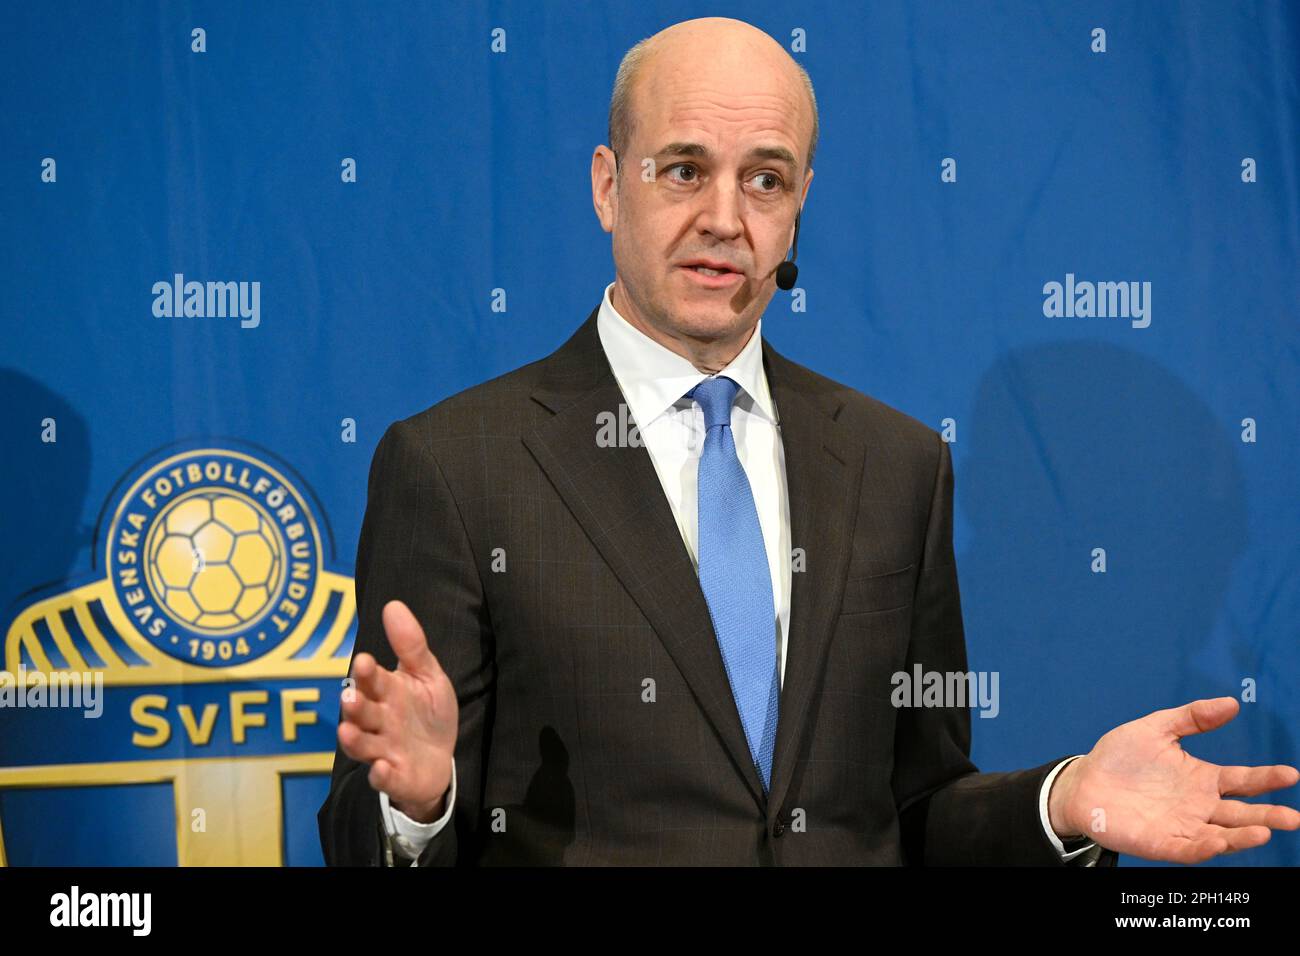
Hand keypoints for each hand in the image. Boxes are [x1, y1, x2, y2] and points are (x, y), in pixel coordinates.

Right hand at [338, 600, 457, 822]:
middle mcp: (380, 721)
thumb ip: (411, 645)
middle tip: (349, 698)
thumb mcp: (427, 675)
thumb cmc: (427, 713)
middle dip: (355, 706)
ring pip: (364, 745)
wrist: (439, 759)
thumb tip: (393, 604)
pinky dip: (380, 775)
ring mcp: (384, 750)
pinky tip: (380, 768)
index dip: (367, 673)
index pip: (372, 680)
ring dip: (355, 740)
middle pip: (363, 713)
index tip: (364, 661)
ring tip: (347, 732)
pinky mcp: (394, 776)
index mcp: (386, 693)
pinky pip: (384, 778)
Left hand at [1049, 696, 1299, 862]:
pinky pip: (1191, 848)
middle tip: (1293, 817)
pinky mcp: (1163, 843)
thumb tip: (1231, 703)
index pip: (1242, 780)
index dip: (1267, 778)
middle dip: (1268, 815)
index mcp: (1201, 778)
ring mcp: (1183, 826)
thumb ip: (1192, 717)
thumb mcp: (1156, 728)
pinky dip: (1208, 846)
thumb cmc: (1119, 757)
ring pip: (1222, 834)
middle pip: (1241, 813)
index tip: (1291, 774)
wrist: (1083, 782)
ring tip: (1264, 830)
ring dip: (1243, 835)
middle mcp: (1199, 805)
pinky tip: (1221, 839)